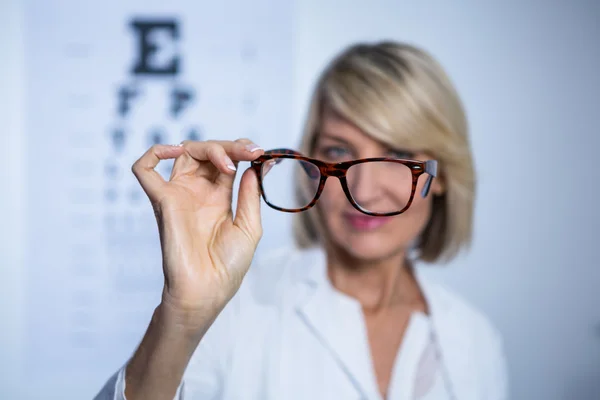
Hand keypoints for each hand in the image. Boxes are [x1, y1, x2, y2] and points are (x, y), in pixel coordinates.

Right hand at [131, 139, 264, 325]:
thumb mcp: (249, 227)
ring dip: (208, 147)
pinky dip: (154, 152)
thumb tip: (256, 166)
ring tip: (228, 162)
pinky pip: (144, 170)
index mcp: (219, 197)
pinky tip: (177, 151)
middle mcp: (198, 192)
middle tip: (250, 152)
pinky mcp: (162, 201)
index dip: (241, 151)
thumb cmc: (228, 266)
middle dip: (230, 146)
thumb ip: (250, 195)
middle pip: (208, 152)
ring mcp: (179, 194)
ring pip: (184, 152)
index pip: (227, 161)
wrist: (207, 291)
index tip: (260, 153)